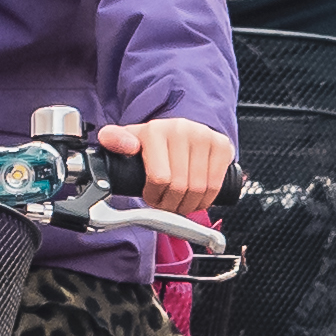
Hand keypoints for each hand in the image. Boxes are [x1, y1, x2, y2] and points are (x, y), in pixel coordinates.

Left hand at [100, 116, 234, 214]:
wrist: (180, 131)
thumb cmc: (153, 143)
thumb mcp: (128, 140)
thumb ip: (113, 139)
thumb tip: (126, 146)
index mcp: (155, 131)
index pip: (159, 178)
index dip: (155, 197)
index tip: (152, 198)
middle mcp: (181, 129)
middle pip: (179, 186)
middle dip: (171, 205)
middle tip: (166, 205)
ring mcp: (204, 136)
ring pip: (199, 189)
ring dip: (188, 205)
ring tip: (179, 203)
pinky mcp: (221, 145)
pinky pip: (216, 185)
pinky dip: (206, 200)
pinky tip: (196, 198)